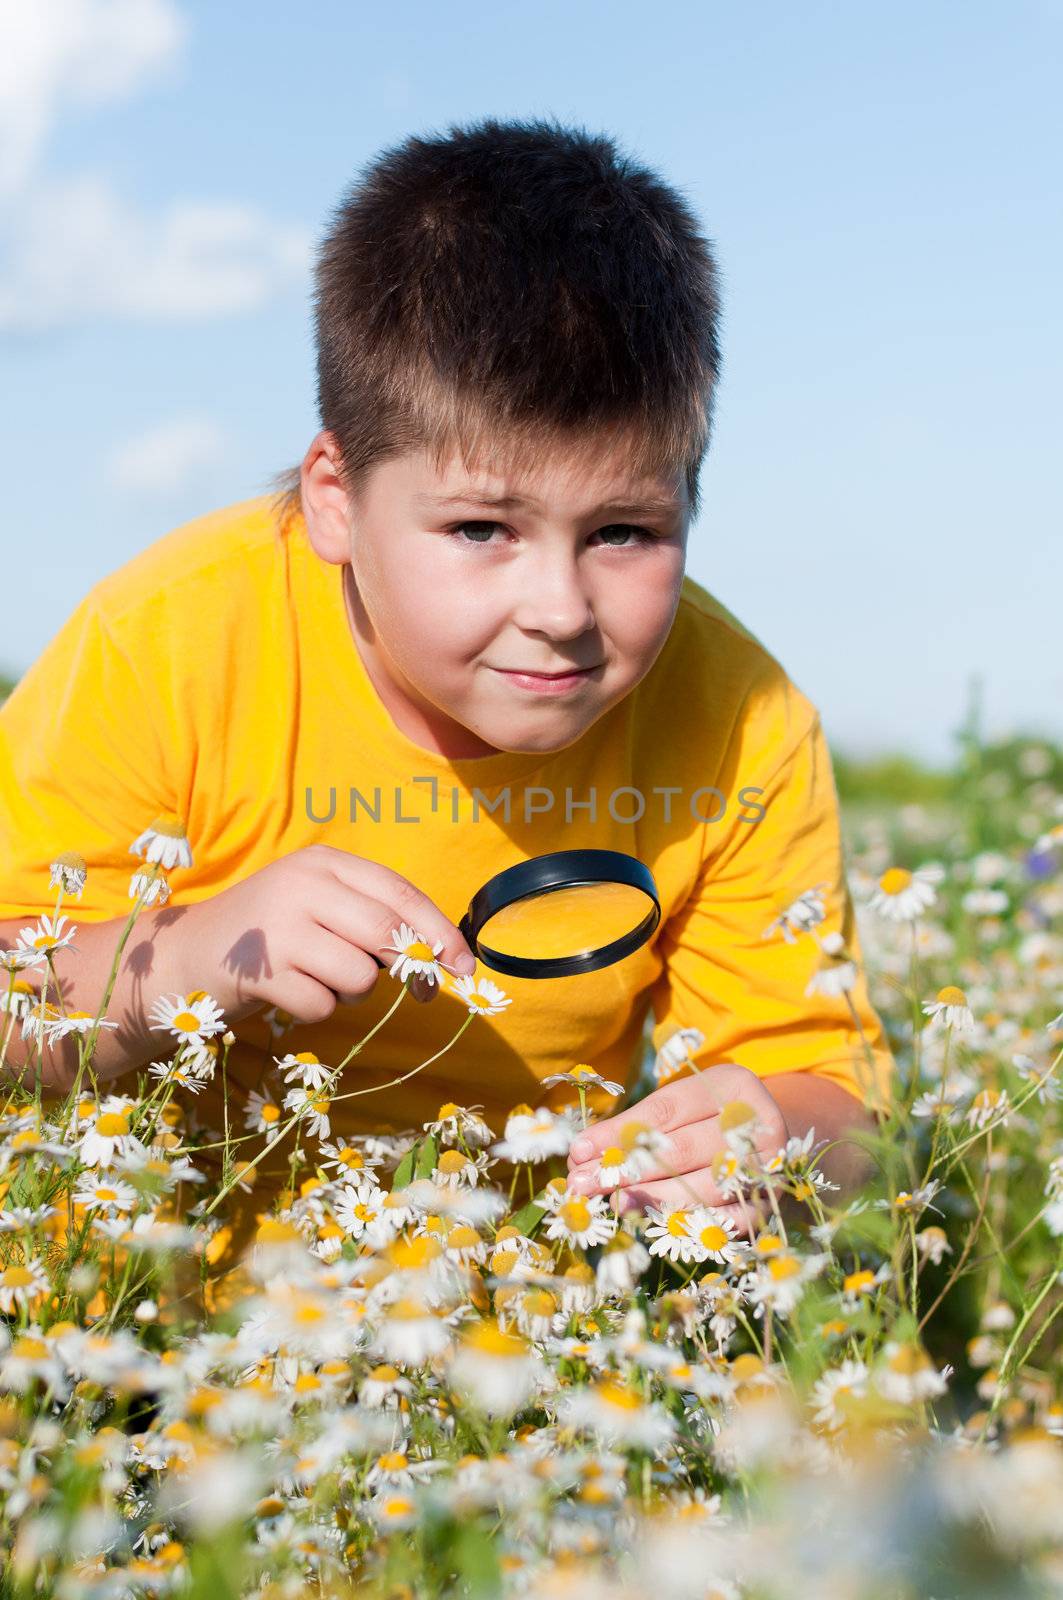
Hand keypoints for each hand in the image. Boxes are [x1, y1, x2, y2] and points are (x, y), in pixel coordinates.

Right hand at [177, 844, 476, 1023]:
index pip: (398, 893)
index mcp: (323, 862)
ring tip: (319, 977)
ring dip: (352, 992)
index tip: (465, 965)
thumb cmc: (272, 934)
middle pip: (384, 933)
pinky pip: (322, 1005)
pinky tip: (289, 992)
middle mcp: (301, 885)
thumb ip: (372, 920)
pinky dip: (316, 1009)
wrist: (187, 955)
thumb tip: (440, 959)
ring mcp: (278, 927)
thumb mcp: (320, 906)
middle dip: (411, 967)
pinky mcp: (261, 971)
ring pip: (359, 976)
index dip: (438, 931)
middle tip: (422, 992)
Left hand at [565, 1063, 787, 1233]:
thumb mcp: (686, 1104)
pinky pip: (727, 1222)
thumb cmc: (714, 1118)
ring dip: (651, 1199)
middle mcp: (755, 1124)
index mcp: (731, 1085)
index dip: (619, 1132)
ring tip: (613, 1204)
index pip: (665, 1110)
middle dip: (626, 1169)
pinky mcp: (770, 1205)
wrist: (779, 1139)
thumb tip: (582, 1155)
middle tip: (584, 1184)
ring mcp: (768, 1167)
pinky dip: (690, 1224)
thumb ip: (639, 1125)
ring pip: (701, 1188)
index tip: (579, 1150)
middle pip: (681, 1150)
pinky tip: (656, 1225)